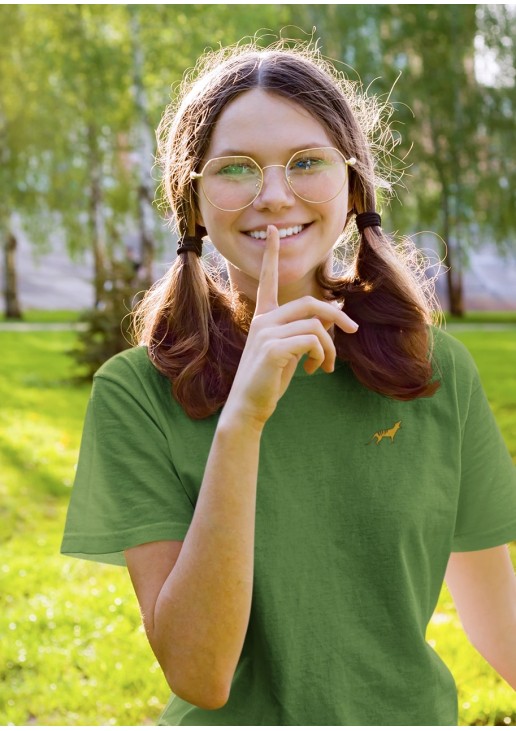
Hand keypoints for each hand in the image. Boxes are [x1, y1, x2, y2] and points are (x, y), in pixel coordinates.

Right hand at [223, 225, 358, 426]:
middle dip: (336, 315)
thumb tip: (333, 320)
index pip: (268, 280)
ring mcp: (266, 333)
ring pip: (316, 325)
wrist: (249, 406)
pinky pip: (313, 340)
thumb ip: (305, 332)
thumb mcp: (289, 351)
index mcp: (264, 318)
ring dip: (331, 347)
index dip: (272, 255)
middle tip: (353, 330)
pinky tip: (314, 369)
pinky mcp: (274, 349)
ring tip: (325, 365)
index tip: (274, 231)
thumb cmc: (269, 380)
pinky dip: (322, 355)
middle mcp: (263, 320)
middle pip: (309, 303)